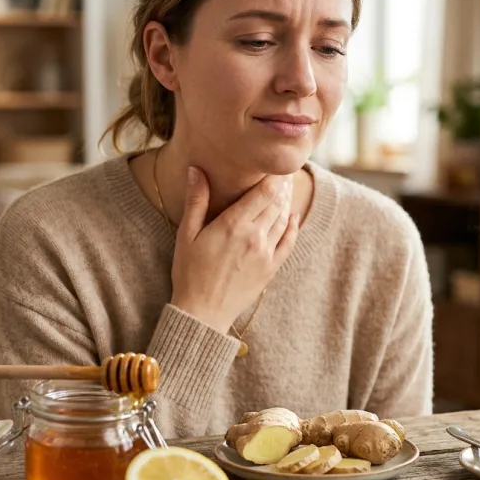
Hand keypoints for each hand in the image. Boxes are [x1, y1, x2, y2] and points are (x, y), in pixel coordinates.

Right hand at [169, 166, 299, 333]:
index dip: (273, 176)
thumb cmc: (189, 273)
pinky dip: (293, 227)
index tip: (274, 166)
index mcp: (233, 224)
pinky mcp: (271, 268)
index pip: (264, 191)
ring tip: (286, 189)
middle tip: (283, 172)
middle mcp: (254, 236)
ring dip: (287, 202)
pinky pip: (288, 242)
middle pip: (277, 202)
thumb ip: (196, 200)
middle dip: (281, 186)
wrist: (202, 313)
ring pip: (283, 219)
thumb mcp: (187, 234)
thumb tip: (196, 169)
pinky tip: (293, 217)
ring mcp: (266, 253)